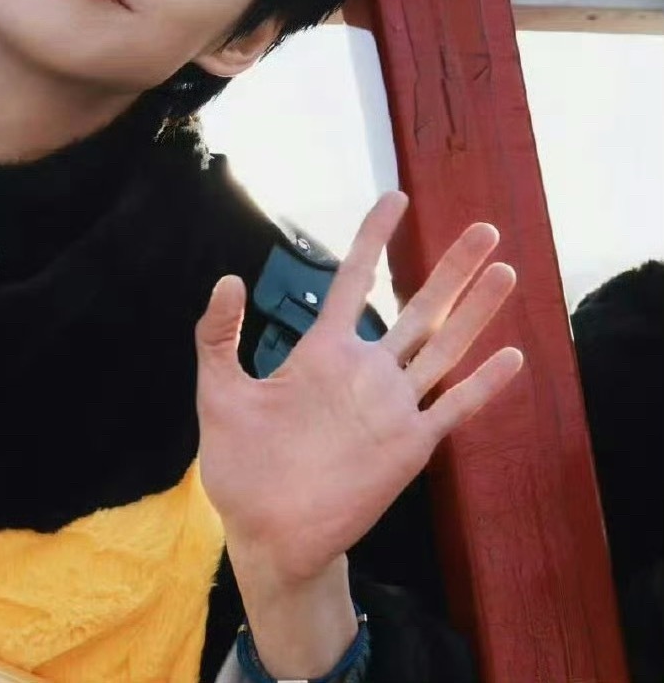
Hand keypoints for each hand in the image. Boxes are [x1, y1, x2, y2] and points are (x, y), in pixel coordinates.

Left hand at [194, 191, 523, 584]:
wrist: (266, 533)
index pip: (353, 282)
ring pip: (443, 348)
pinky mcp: (408, 446)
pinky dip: (483, 384)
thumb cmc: (239, 466)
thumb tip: (229, 278)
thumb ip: (218, 336)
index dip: (374, 239)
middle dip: (450, 269)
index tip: (395, 198)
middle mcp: (363, 373)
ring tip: (507, 272)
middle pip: (417, 308)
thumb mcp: (218, 393)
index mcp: (321, 353)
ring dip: (475, 312)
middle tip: (483, 228)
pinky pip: (453, 408)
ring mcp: (391, 408)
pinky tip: (513, 356)